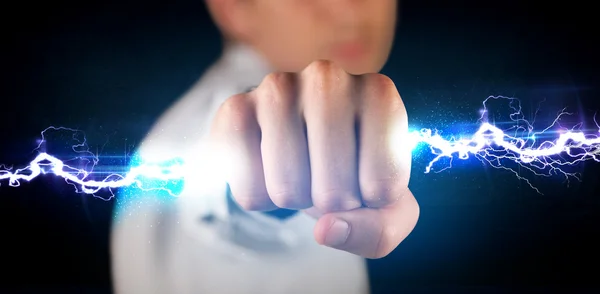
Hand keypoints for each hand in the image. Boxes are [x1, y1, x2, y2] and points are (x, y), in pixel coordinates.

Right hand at [209, 60, 418, 258]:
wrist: (307, 141)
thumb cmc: (355, 170)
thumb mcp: (386, 206)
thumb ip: (378, 229)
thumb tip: (326, 229)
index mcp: (379, 94)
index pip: (383, 187)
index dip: (373, 202)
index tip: (367, 177)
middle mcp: (328, 78)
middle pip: (334, 193)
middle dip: (331, 205)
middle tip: (329, 176)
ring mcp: (277, 88)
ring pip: (288, 190)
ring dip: (295, 200)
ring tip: (301, 170)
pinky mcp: (235, 107)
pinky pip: (247, 188)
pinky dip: (259, 197)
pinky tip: (270, 168)